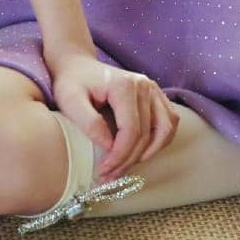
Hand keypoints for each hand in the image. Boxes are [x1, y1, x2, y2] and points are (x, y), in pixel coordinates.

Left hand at [44, 51, 178, 182]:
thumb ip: (89, 123)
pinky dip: (160, 140)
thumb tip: (109, 146)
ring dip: (149, 153)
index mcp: (124, 85)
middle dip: (129, 160)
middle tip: (110, 175)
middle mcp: (144, 85)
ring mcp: (153, 89)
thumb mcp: (69, 100)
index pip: (131, 130)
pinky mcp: (156, 94)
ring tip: (126, 166)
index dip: (120, 155)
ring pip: (165, 129)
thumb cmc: (71, 82)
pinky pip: (169, 121)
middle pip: (147, 134)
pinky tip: (142, 151)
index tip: (103, 170)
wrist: (77, 64)